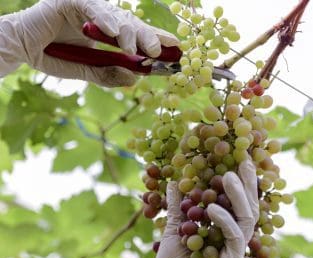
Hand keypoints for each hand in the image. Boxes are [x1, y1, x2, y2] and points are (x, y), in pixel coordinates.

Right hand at [0, 0, 178, 86]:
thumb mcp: (88, 71)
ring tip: (139, 50)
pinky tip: (114, 33)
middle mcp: (103, 18)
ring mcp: (89, 8)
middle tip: (160, 52)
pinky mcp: (72, 1)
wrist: (22, 49)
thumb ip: (109, 74)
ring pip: (117, 17)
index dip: (156, 42)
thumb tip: (134, 80)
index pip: (138, 36)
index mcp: (109, 33)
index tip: (175, 51)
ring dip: (129, 34)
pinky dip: (103, 20)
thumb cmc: (55, 56)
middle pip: (132, 25)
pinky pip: (92, 8)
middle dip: (148, 38)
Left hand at [148, 160, 258, 257]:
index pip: (236, 204)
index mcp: (222, 233)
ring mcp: (235, 252)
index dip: (238, 183)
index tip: (235, 159)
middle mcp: (233, 240)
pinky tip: (212, 208)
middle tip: (243, 159)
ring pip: (246, 219)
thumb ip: (177, 208)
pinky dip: (225, 220)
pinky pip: (234, 237)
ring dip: (239, 196)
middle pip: (247, 207)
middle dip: (246, 183)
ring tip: (228, 176)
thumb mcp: (173, 231)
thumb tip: (176, 182)